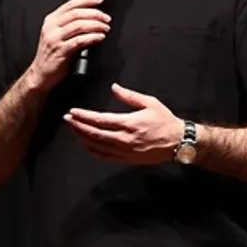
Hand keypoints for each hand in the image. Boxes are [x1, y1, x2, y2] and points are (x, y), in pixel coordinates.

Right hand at [22, 0, 110, 92]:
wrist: (41, 74)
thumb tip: (92, 19)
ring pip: (79, 25)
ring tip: (105, 28)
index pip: (70, 4)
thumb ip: (70, 25)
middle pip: (76, 14)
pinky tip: (100, 37)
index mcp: (51, 20)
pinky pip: (79, 41)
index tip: (100, 0)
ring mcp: (55, 39)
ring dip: (96, 25)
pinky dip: (92, 37)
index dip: (87, 0)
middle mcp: (51, 27)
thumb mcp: (57, 35)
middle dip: (95, 14)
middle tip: (106, 18)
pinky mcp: (60, 51)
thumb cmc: (51, 55)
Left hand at [63, 83, 183, 164]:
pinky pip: (105, 157)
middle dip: (78, 126)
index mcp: (129, 123)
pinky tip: (85, 144)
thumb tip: (113, 87)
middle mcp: (124, 139)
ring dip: (82, 137)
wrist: (178, 142)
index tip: (73, 112)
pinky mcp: (126, 159)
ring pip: (97, 146)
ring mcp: (124, 151)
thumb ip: (129, 96)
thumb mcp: (149, 102)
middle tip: (67, 119)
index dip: (83, 116)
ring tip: (73, 129)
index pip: (99, 120)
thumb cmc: (165, 121)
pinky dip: (92, 151)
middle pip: (94, 133)